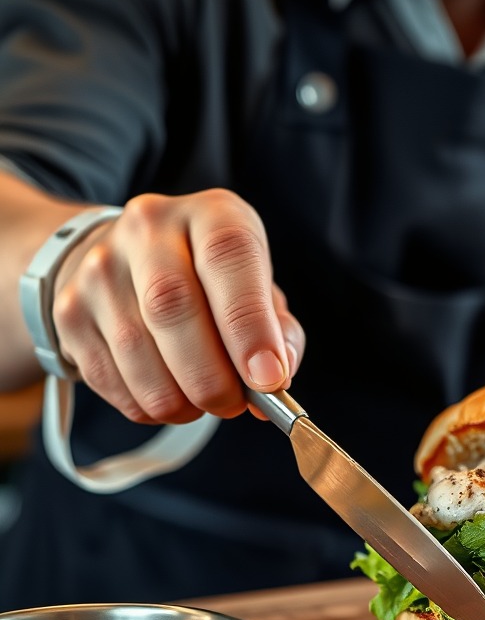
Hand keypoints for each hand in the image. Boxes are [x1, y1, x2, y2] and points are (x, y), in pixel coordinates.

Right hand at [51, 189, 305, 424]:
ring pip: (135, 348)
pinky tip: (168, 399)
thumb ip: (279, 332)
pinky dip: (144, 403)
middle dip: (209, 374)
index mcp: (212, 214)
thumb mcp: (260, 287)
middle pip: (171, 305)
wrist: (128, 259)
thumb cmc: (213, 281)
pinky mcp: (69, 310)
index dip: (250, 324)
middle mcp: (149, 228)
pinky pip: (106, 375)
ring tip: (202, 404)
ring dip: (176, 397)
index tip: (268, 378)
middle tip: (232, 404)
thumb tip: (274, 379)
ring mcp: (101, 267)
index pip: (228, 257)